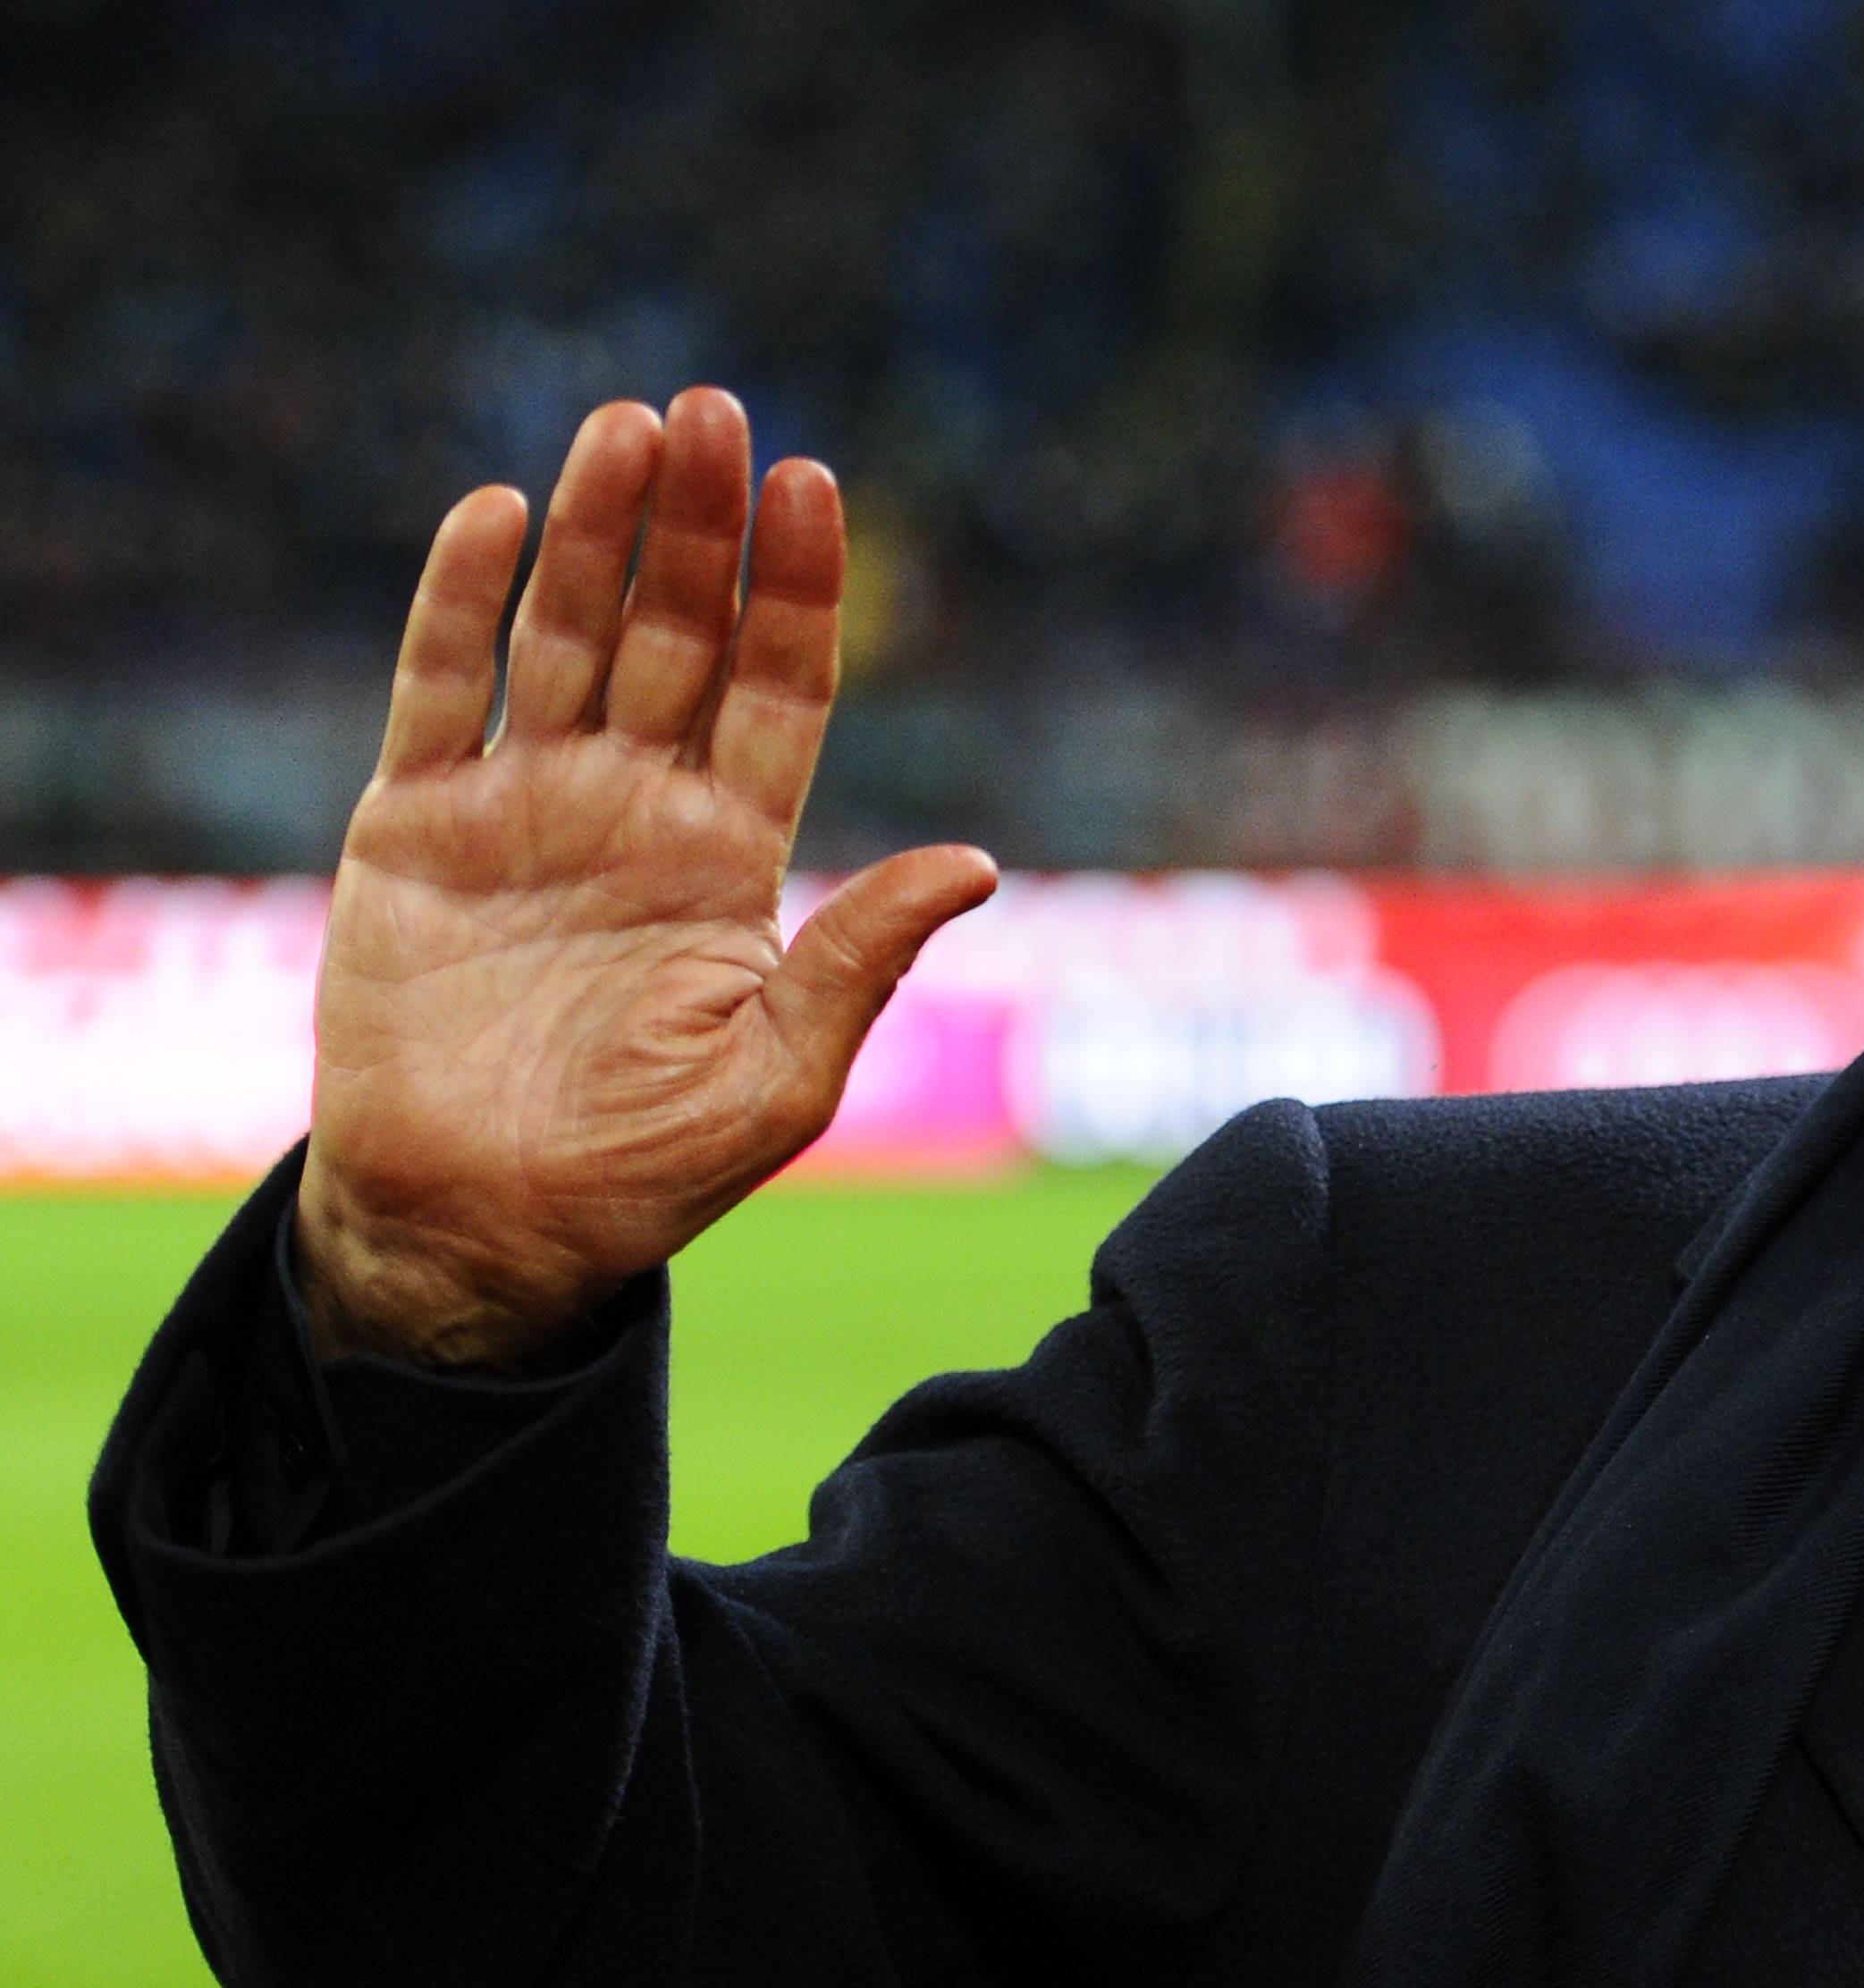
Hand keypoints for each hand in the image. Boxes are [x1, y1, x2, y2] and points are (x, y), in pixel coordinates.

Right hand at [296, 389, 997, 1367]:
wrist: (481, 1229)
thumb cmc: (644, 1171)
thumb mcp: (779, 1075)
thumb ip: (860, 960)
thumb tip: (980, 863)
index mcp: (730, 852)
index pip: (777, 689)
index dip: (797, 591)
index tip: (815, 486)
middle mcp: (634, 804)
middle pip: (677, 634)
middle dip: (697, 527)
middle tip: (715, 412)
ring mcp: (523, 803)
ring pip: (566, 635)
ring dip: (594, 531)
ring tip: (627, 427)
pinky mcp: (413, 823)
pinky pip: (440, 688)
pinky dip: (462, 600)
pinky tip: (498, 510)